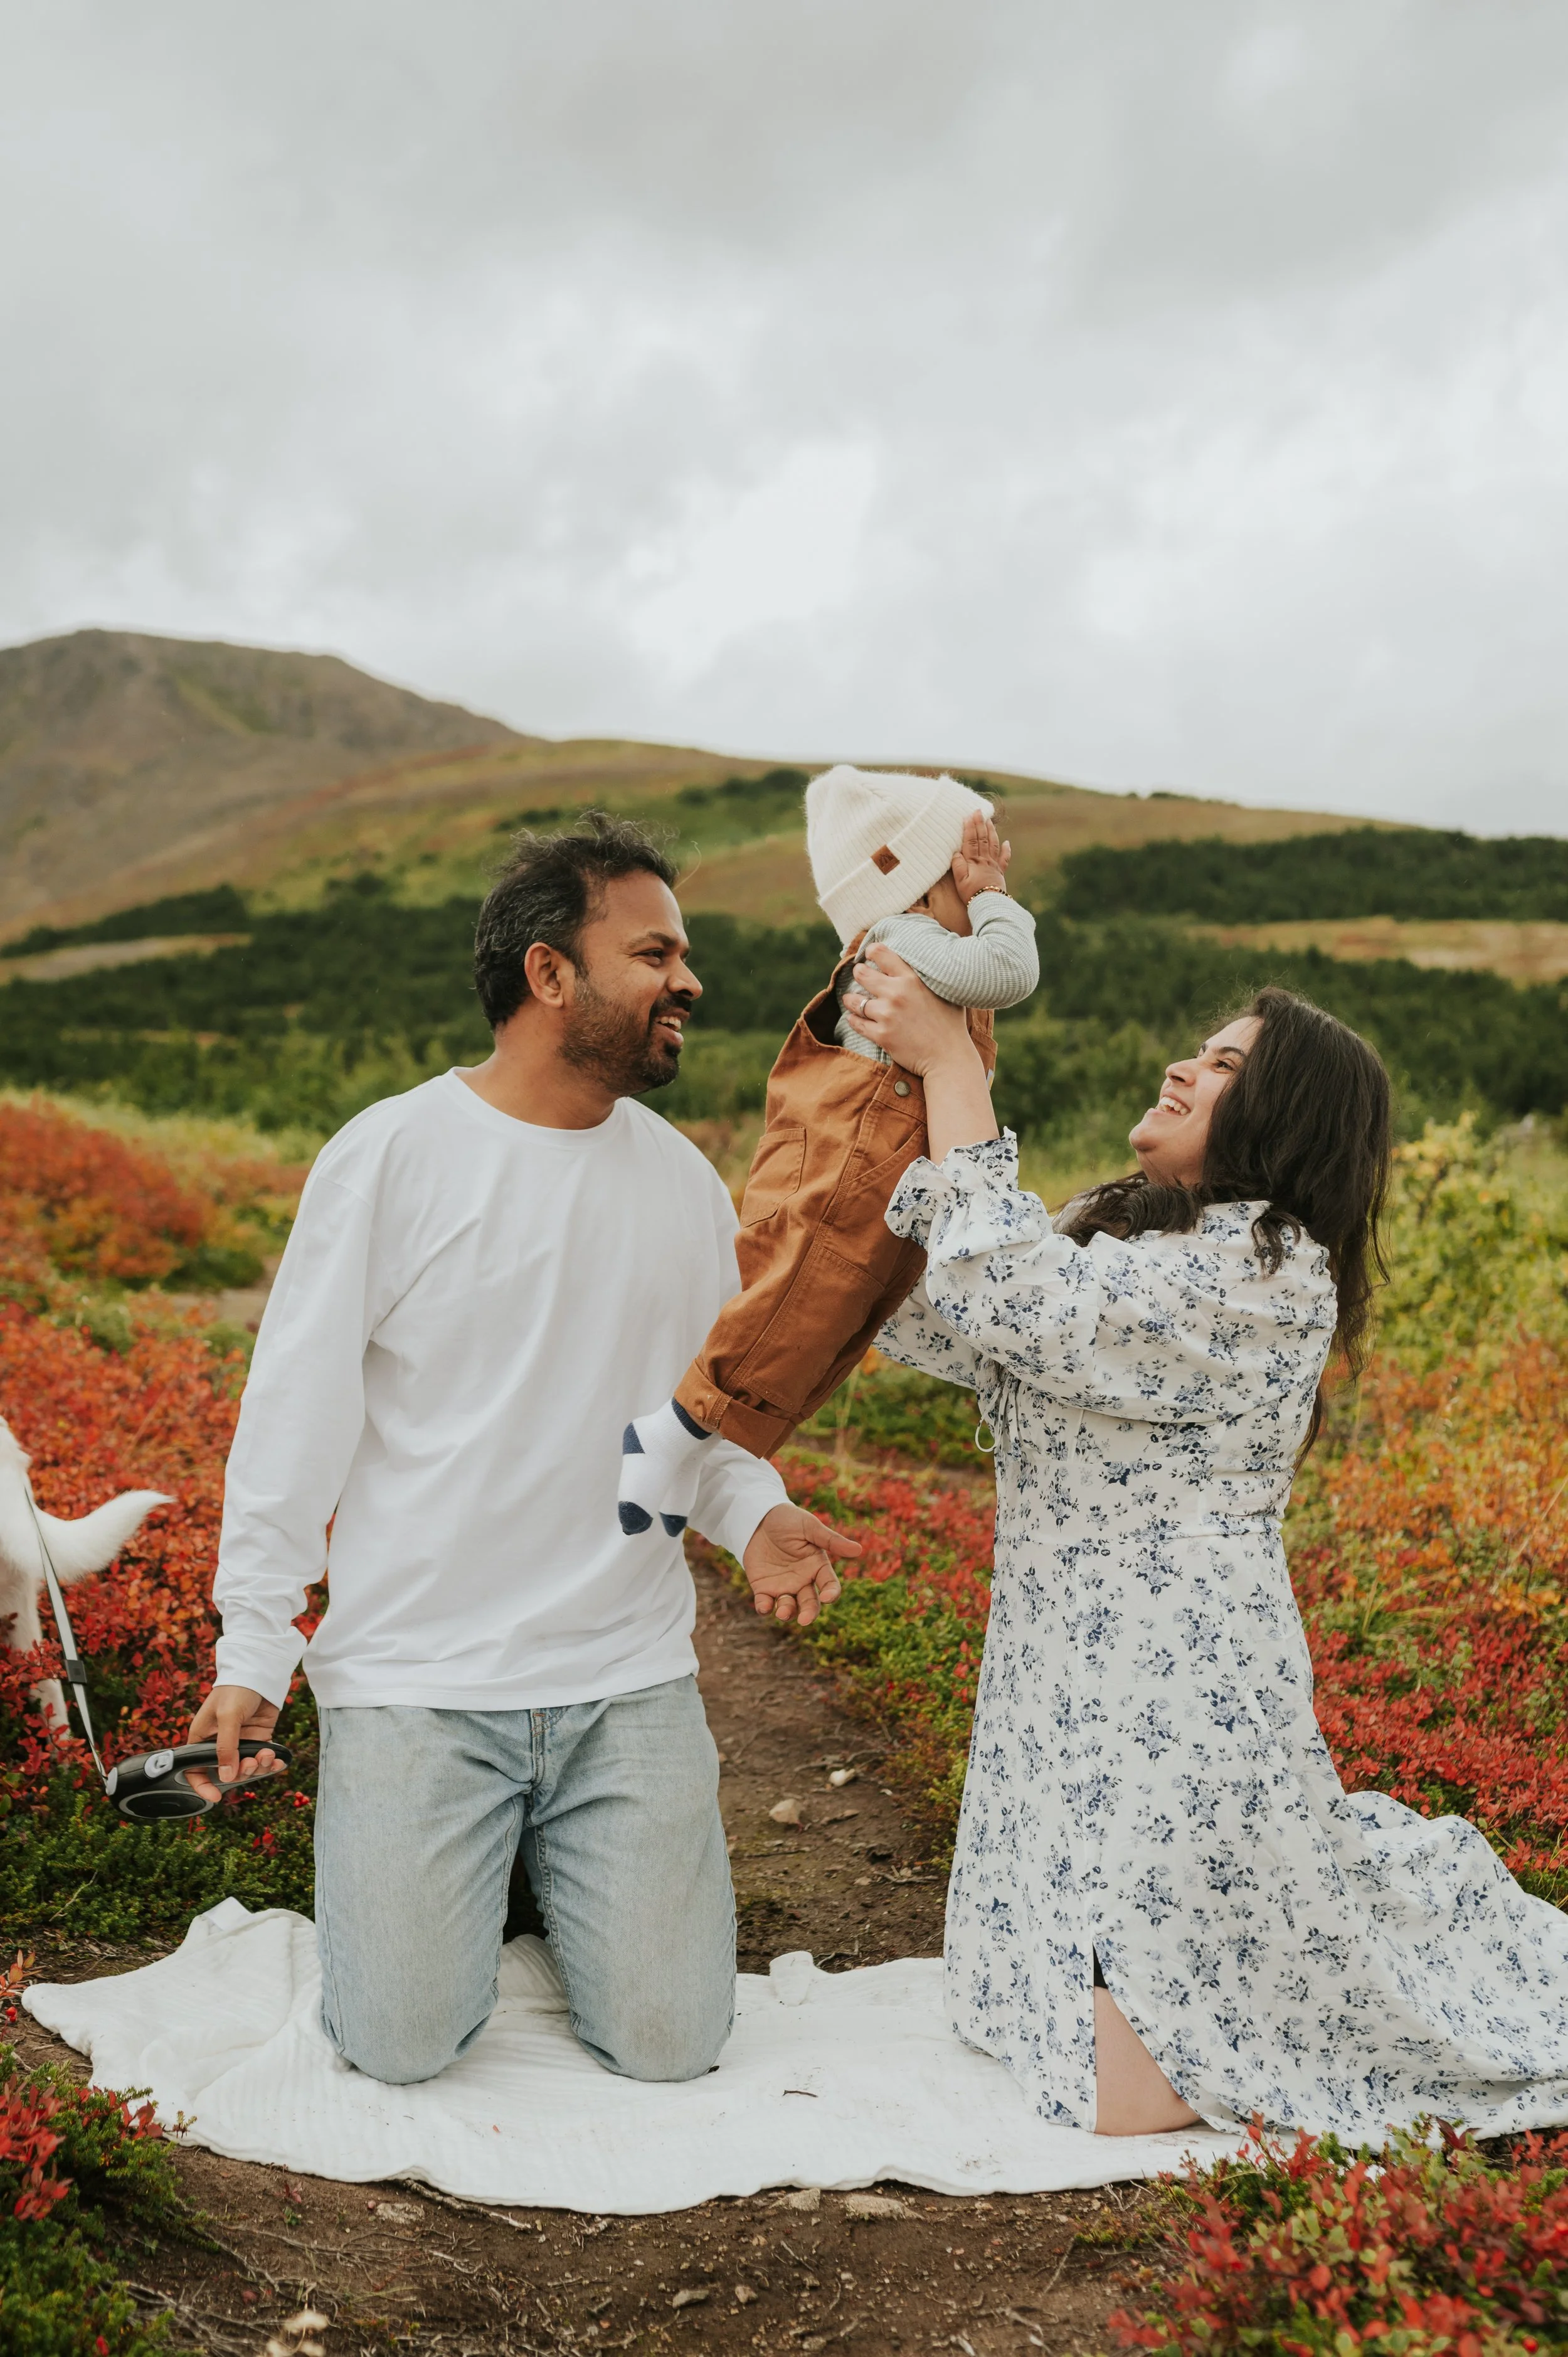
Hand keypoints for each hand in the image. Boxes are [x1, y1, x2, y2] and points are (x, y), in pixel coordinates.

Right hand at [186, 1684, 282, 1802]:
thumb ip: (226, 1748)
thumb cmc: (235, 1690)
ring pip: (246, 1768)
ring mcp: (240, 1743)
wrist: (260, 1672)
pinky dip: (270, 1763)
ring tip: (266, 1755)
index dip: (203, 1786)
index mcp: (202, 1738)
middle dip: (240, 1772)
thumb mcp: (227, 1717)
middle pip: (226, 1773)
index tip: (215, 1797)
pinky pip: (262, 1759)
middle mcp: (219, 1744)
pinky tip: (277, 1760)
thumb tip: (226, 1777)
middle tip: (252, 1762)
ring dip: (257, 1767)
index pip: (195, 1770)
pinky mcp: (258, 1739)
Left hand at [742, 1503, 861, 1626]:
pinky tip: (764, 1606)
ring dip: (787, 1613)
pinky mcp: (763, 1588)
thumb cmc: (788, 1520)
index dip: (831, 1594)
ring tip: (783, 1612)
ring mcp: (783, 1586)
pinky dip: (765, 1608)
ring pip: (789, 1607)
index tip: (827, 1597)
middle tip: (804, 1620)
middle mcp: (803, 1580)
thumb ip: (831, 1540)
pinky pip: (765, 1603)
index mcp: (817, 1566)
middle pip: (810, 1603)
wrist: (759, 1517)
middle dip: (809, 1613)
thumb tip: (858, 1550)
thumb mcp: (809, 1527)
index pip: (830, 1586)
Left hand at [847, 942, 976, 1078]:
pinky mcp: (881, 1035)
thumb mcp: (945, 992)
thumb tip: (928, 965)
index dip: (871, 952)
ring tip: (851, 999)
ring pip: (855, 1001)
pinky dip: (854, 1020)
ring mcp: (887, 1015)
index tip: (869, 955)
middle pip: (862, 974)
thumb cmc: (952, 1025)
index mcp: (912, 979)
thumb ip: (930, 978)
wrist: (949, 1057)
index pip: (881, 953)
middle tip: (860, 976)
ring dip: (851, 999)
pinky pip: (857, 1023)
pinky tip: (854, 1018)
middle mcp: (896, 994)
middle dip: (859, 973)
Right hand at [951, 811, 1010, 903]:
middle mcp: (984, 860)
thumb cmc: (971, 894)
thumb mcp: (959, 881)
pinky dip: (1006, 850)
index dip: (969, 828)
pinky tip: (1007, 842)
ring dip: (991, 831)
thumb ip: (958, 866)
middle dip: (980, 824)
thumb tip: (956, 853)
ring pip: (993, 844)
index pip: (971, 841)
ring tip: (989, 821)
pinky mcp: (1000, 872)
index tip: (969, 816)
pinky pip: (1004, 859)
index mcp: (973, 861)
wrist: (989, 905)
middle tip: (979, 811)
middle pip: (982, 838)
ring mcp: (993, 865)